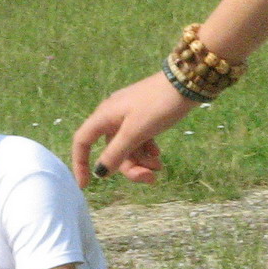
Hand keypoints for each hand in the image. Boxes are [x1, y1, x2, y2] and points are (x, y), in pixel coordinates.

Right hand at [70, 72, 191, 186]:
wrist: (186, 82)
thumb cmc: (158, 105)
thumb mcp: (135, 132)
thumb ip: (116, 153)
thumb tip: (100, 172)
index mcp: (104, 116)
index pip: (82, 142)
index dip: (80, 163)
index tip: (86, 185)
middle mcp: (113, 116)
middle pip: (112, 151)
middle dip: (129, 167)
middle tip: (150, 178)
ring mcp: (129, 117)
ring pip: (128, 148)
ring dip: (141, 161)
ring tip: (159, 167)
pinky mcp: (144, 118)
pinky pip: (139, 140)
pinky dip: (147, 151)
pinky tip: (158, 156)